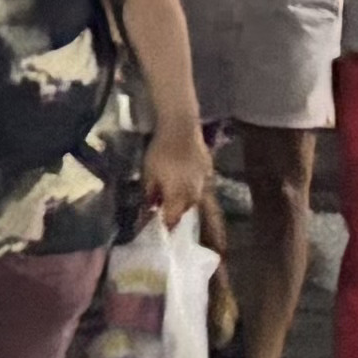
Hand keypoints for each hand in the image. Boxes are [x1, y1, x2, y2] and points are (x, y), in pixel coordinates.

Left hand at [140, 120, 216, 235]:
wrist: (181, 129)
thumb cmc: (161, 152)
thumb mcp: (148, 175)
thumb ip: (149, 196)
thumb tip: (148, 212)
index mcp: (178, 199)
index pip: (172, 221)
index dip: (164, 227)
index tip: (157, 229)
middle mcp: (194, 196)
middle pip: (184, 212)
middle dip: (174, 214)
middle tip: (163, 211)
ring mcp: (204, 184)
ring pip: (193, 200)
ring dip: (184, 202)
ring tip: (174, 197)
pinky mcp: (209, 172)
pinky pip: (201, 186)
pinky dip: (193, 188)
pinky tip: (186, 181)